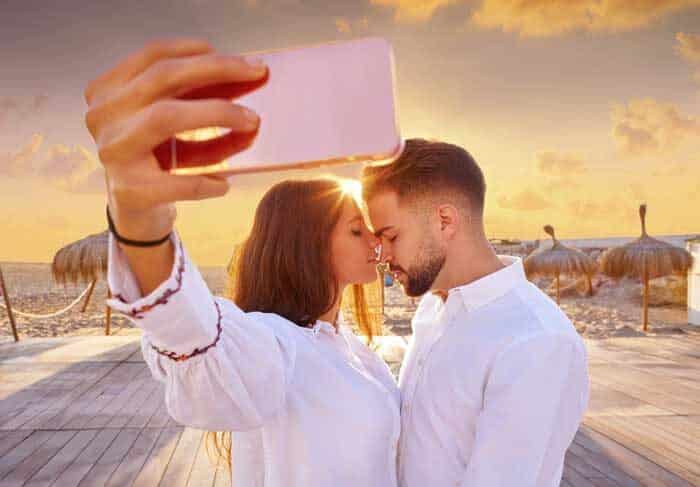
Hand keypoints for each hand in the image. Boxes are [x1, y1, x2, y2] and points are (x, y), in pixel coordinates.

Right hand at [84, 38, 267, 235]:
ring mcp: (113, 152)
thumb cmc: (161, 158)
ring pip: (165, 117)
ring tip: (253, 122)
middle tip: (259, 73)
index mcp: (108, 91)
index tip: (240, 57)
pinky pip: (178, 181)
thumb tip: (249, 76)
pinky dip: (206, 181)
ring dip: (217, 113)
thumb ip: (200, 97)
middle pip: (162, 77)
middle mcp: (103, 116)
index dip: (197, 51)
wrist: (135, 212)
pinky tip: (224, 184)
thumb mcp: (174, 121)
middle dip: (217, 70)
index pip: (153, 56)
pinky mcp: (129, 191)